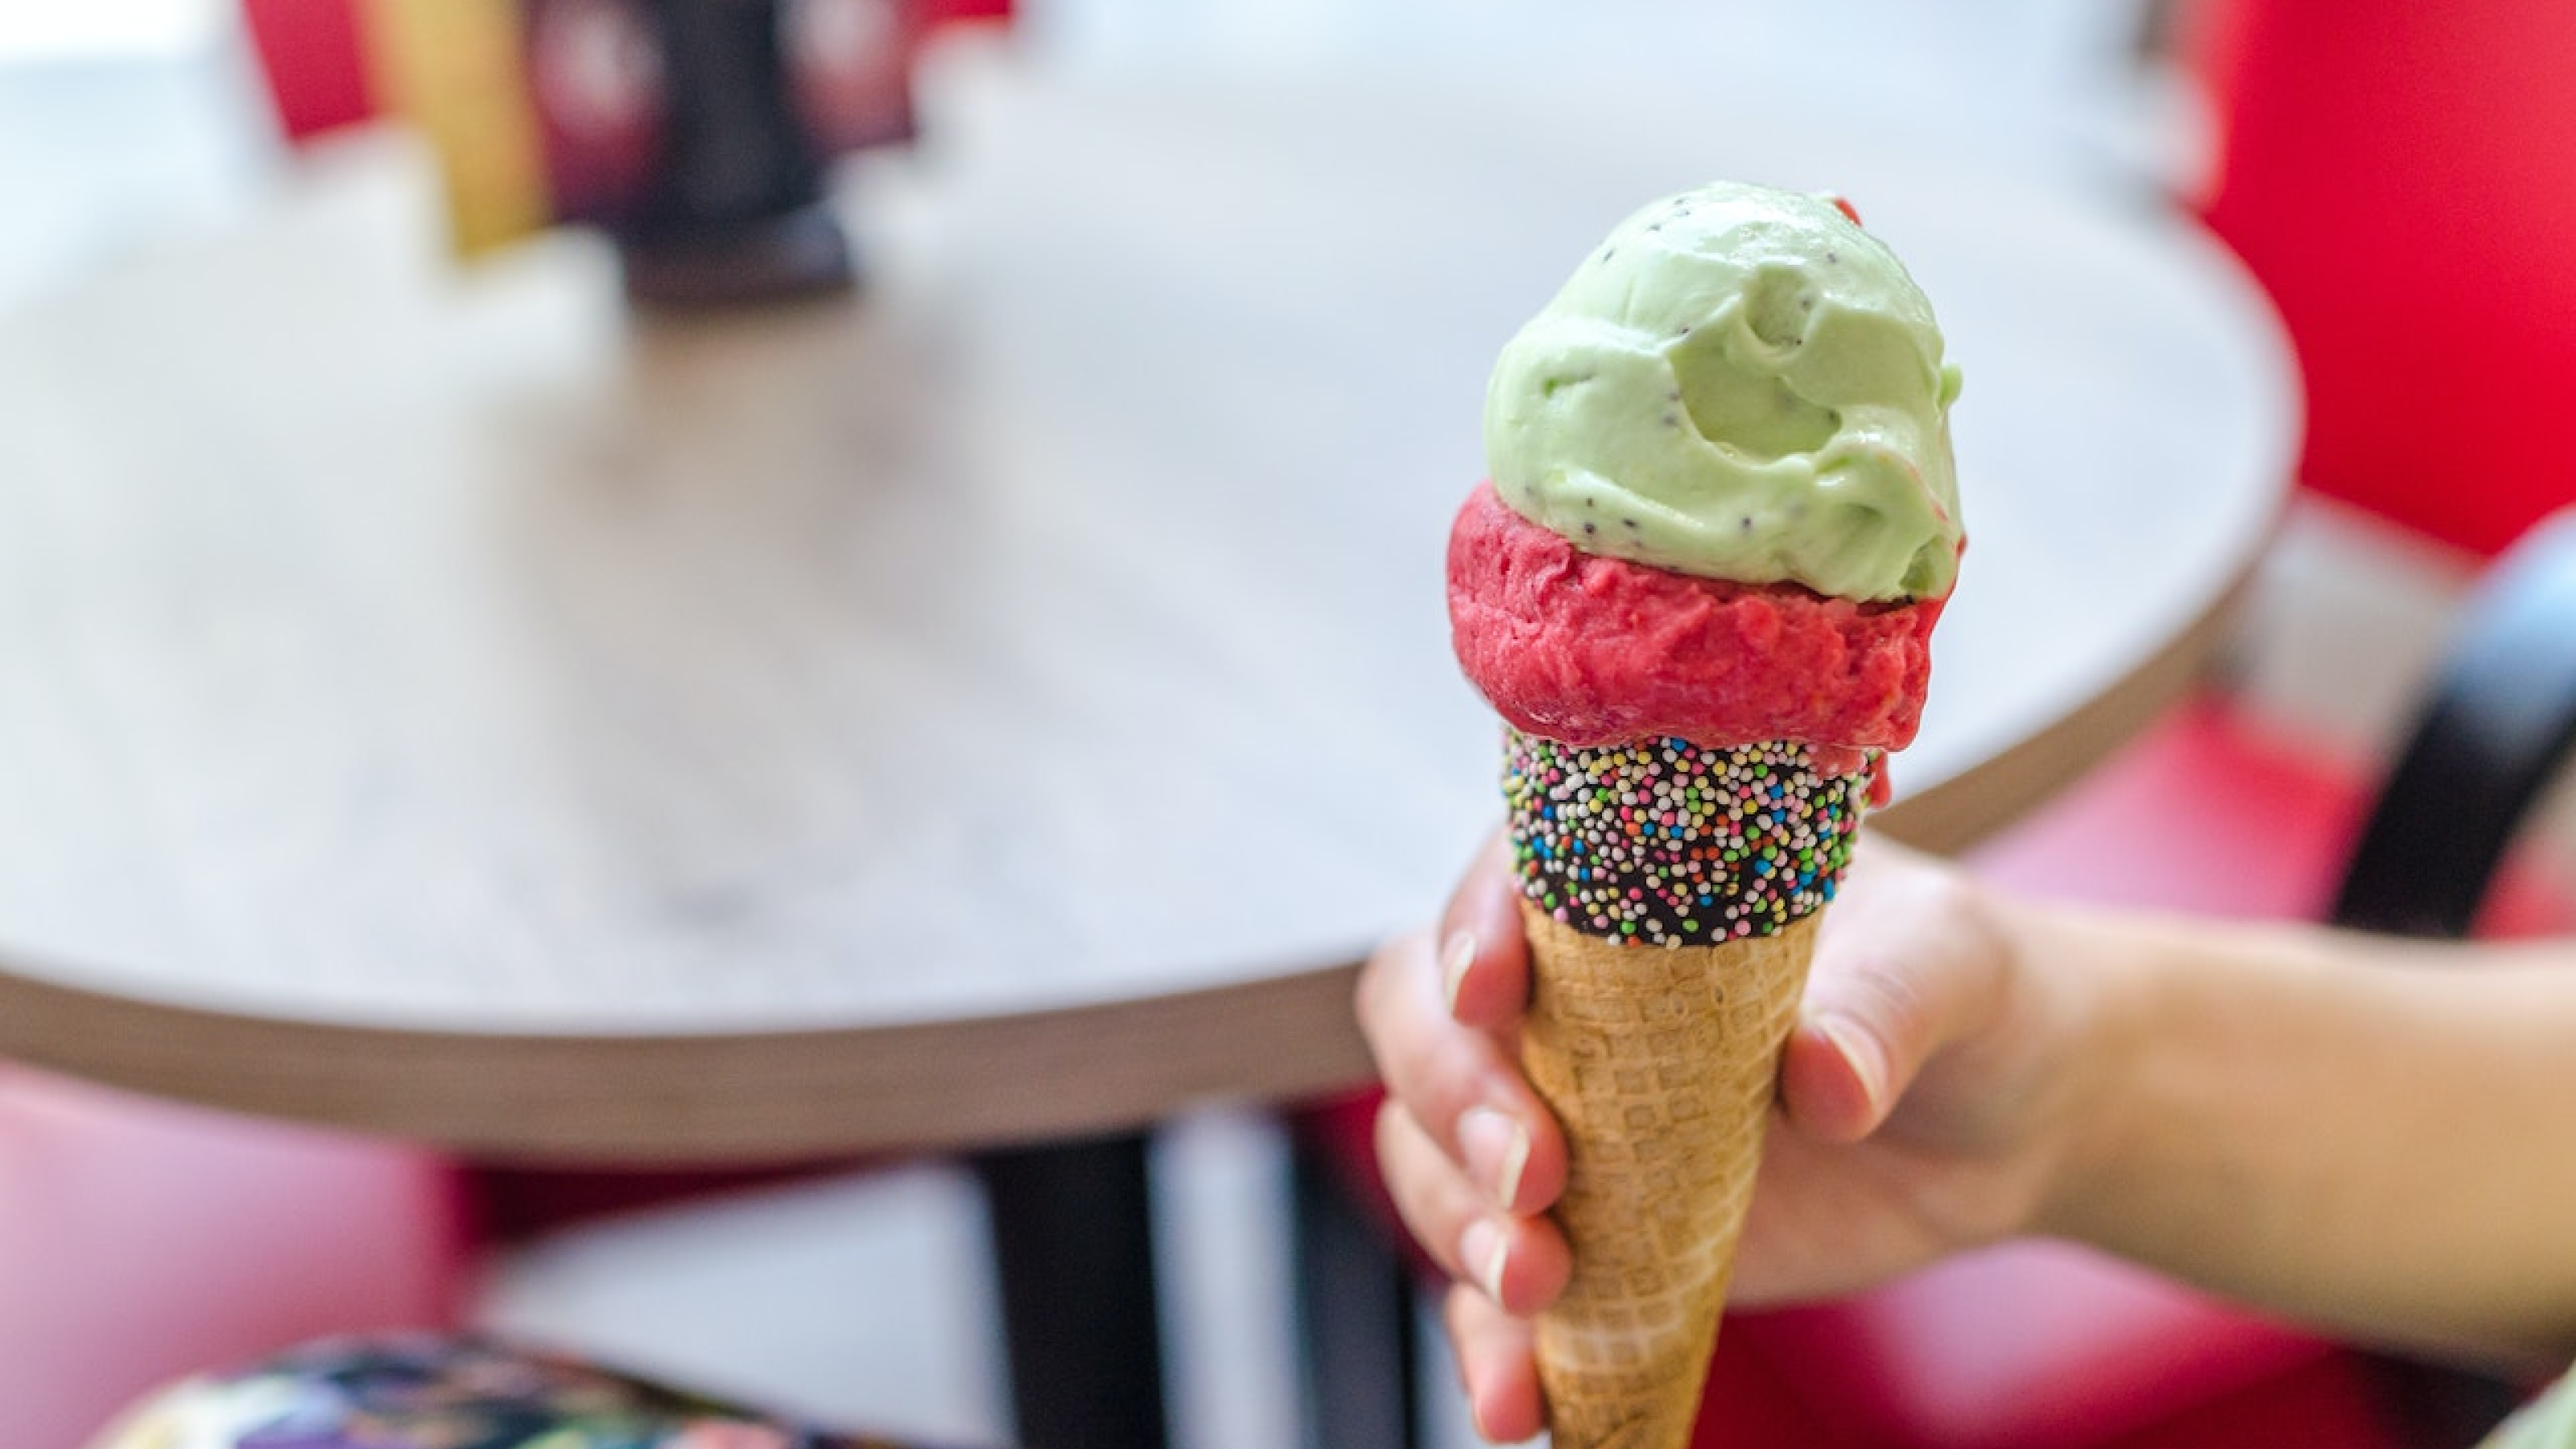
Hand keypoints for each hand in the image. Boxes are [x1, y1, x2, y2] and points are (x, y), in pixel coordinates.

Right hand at [1354, 832, 2097, 1441]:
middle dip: (1453, 1100)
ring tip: (1536, 1286)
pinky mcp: (1588, 1236)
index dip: (1473, 928)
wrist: (2008, 1116)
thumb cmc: (1969, 991)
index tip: (1491, 990)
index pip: (1505, 883)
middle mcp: (1565, 995)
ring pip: (1435, 1159)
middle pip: (1427, 1024)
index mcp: (1628, 884)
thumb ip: (1883, 1007)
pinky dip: (1489, 1347)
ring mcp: (1565, 1119)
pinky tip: (1517, 1403)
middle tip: (1535, 1174)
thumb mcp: (1951, 966)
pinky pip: (1496, 1293)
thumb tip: (1824, 1077)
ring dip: (1458, 1225)